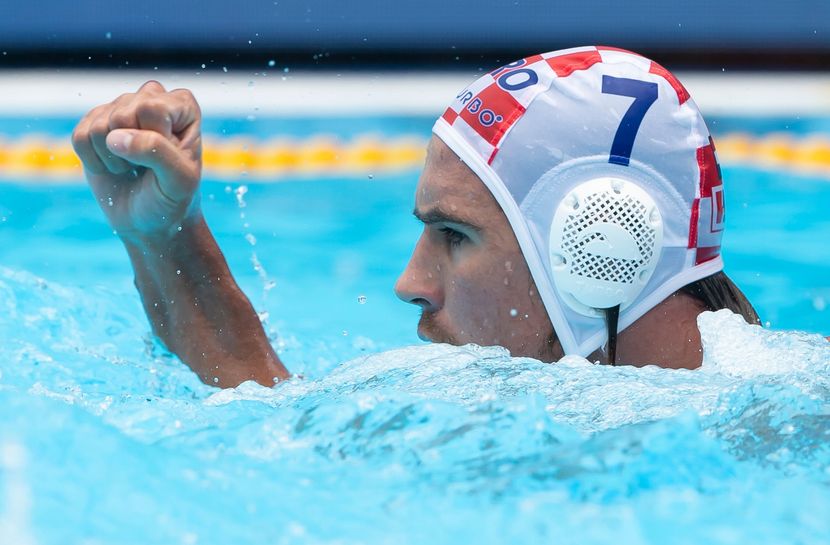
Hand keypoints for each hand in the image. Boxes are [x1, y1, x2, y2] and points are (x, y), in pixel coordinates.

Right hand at [71, 81, 202, 243]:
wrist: (150, 221)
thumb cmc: (172, 198)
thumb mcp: (178, 180)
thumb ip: (155, 151)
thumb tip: (114, 137)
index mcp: (183, 106)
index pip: (151, 109)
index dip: (153, 141)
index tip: (168, 160)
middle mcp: (152, 98)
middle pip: (121, 115)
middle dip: (130, 151)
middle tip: (146, 167)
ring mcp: (122, 107)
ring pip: (99, 127)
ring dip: (112, 159)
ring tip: (132, 167)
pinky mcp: (94, 122)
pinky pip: (80, 137)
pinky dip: (93, 162)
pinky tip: (113, 167)